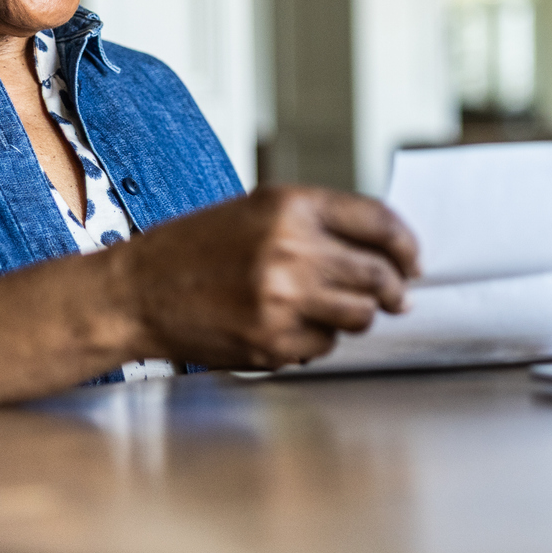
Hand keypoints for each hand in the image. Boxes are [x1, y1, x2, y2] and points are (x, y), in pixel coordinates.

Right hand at [112, 186, 420, 368]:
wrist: (137, 291)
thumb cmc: (199, 248)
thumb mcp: (260, 210)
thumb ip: (321, 224)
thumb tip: (387, 255)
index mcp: (291, 206)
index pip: (379, 223)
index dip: (406, 245)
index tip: (414, 262)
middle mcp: (290, 249)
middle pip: (379, 275)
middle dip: (395, 289)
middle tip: (398, 297)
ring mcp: (282, 299)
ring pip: (361, 315)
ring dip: (358, 315)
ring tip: (333, 308)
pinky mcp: (272, 341)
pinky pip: (325, 346)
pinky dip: (317, 339)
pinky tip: (286, 325)